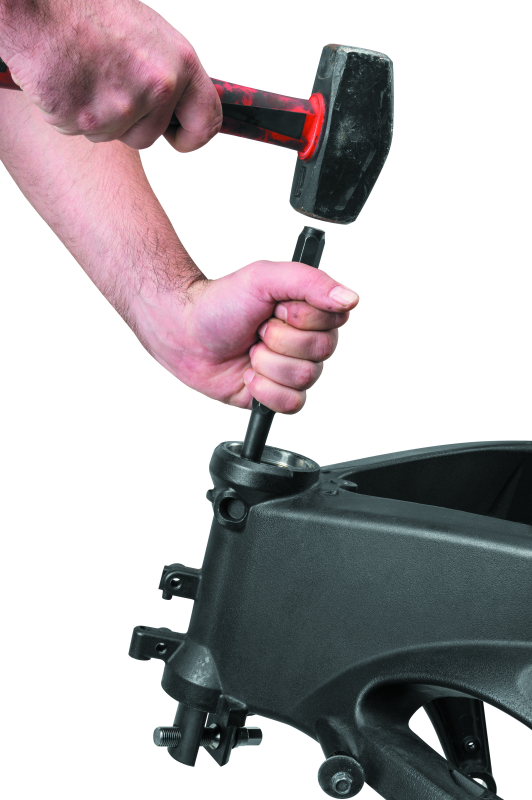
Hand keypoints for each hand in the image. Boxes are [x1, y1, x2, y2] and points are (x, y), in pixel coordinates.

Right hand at [2, 0, 221, 150]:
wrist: (39, 5)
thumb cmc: (88, 11)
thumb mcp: (148, 36)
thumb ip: (167, 73)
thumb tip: (177, 105)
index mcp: (180, 62)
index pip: (206, 120)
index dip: (192, 137)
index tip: (178, 139)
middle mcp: (158, 86)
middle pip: (148, 136)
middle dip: (127, 123)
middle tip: (105, 84)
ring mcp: (123, 106)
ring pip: (114, 136)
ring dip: (97, 116)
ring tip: (82, 74)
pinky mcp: (88, 119)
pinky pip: (80, 131)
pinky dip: (68, 112)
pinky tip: (63, 79)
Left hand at [133, 260, 358, 412]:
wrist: (184, 332)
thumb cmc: (220, 301)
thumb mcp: (265, 277)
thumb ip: (311, 281)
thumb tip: (350, 298)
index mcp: (312, 311)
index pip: (334, 321)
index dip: (301, 318)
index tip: (276, 309)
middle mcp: (308, 341)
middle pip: (320, 353)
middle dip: (279, 340)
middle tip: (257, 330)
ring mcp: (293, 370)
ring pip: (305, 378)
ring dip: (267, 364)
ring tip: (249, 351)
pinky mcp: (277, 395)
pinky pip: (292, 404)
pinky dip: (265, 391)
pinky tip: (249, 375)